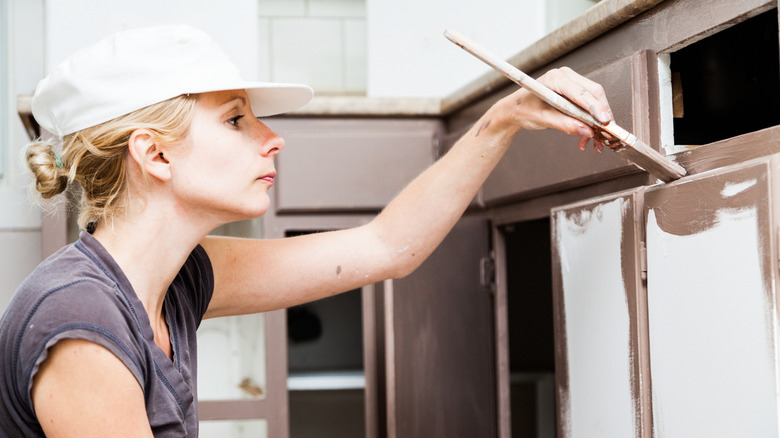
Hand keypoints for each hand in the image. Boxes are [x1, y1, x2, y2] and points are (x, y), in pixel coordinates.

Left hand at [495, 66, 613, 151]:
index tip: (605, 121)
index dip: (595, 108)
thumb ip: (565, 124)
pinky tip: (587, 137)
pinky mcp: (574, 92)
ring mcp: (572, 83)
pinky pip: (589, 105)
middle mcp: (567, 77)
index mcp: (556, 78)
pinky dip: (591, 121)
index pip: (582, 92)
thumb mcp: (542, 119)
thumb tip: (587, 131)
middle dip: (602, 115)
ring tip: (596, 142)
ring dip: (598, 121)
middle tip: (606, 134)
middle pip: (594, 94)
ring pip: (595, 100)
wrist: (515, 109)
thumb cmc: (524, 109)